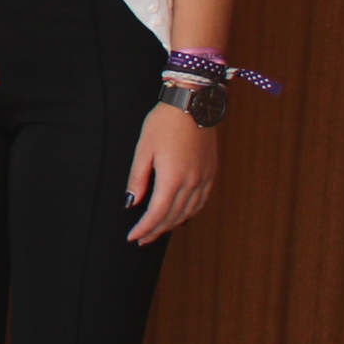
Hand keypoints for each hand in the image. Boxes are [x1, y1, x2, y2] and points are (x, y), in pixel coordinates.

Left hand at [125, 100, 219, 242]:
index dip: (145, 228)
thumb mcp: (144, 148)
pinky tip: (181, 215)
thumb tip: (132, 203)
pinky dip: (189, 213)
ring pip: (189, 212)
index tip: (133, 237)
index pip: (157, 214)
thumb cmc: (164, 123)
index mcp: (172, 178)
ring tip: (157, 230)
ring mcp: (204, 179)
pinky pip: (201, 202)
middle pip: (173, 216)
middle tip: (142, 239)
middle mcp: (192, 183)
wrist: (193, 104)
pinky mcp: (211, 173)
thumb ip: (138, 178)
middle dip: (156, 230)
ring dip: (172, 224)